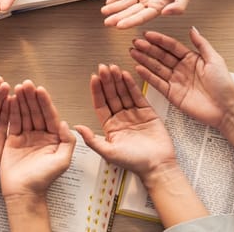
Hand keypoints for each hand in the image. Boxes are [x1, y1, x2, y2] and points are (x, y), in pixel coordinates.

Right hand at [0, 81, 74, 197]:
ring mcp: (26, 136)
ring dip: (21, 101)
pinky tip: (9, 100)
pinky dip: (11, 111)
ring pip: (24, 114)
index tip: (40, 90)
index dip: (45, 102)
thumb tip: (67, 124)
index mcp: (54, 137)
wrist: (24, 193)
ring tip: (17, 87)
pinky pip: (12, 122)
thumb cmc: (44, 180)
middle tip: (26, 84)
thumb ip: (68, 142)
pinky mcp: (13, 140)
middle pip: (36, 111)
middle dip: (31, 97)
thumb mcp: (62, 161)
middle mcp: (40, 134)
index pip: (50, 115)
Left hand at [75, 64, 176, 179]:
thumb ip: (92, 140)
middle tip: (103, 68)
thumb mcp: (108, 152)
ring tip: (113, 68)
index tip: (94, 78)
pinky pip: (137, 96)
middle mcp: (121, 118)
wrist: (157, 165)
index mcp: (110, 127)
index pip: (100, 105)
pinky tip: (126, 76)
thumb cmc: (134, 162)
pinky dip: (132, 85)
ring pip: (123, 93)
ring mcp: (134, 114)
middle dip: (107, 81)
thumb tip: (77, 128)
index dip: (97, 91)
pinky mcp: (147, 112)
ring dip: (118, 80)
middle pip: (111, 96)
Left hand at [101, 0, 194, 28]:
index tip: (119, 25)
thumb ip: (178, 6)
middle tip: (107, 22)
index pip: (142, 17)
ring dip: (115, 8)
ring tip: (104, 12)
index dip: (130, 21)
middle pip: (131, 12)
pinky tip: (109, 1)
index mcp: (159, 6)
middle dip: (118, 17)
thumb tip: (166, 13)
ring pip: (125, 2)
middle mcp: (149, 1)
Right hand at [130, 28, 233, 128]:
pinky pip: (157, 83)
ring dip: (144, 60)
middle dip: (148, 48)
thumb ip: (202, 44)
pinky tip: (139, 68)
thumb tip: (193, 29)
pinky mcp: (172, 94)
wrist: (225, 108)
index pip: (172, 46)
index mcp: (192, 59)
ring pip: (157, 68)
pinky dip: (147, 76)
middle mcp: (182, 69)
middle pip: (161, 56)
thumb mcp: (215, 60)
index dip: (160, 40)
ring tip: (133, 52)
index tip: (148, 34)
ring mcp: (176, 81)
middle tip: (136, 42)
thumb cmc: (224, 86)